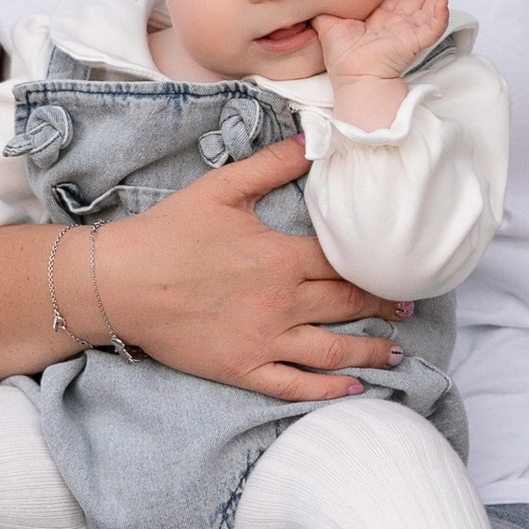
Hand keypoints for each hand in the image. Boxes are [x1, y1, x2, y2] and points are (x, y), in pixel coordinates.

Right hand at [93, 136, 406, 402]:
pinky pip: (295, 385)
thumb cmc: (168, 232)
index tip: (400, 268)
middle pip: (348, 306)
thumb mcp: (222, 187)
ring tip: (396, 354)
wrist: (119, 282)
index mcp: (281, 257)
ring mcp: (263, 341)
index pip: (345, 263)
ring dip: (371, 353)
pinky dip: (328, 389)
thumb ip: (272, 164)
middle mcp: (281, 303)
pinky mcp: (242, 369)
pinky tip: (353, 389)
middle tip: (408, 307)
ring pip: (332, 351)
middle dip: (384, 307)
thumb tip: (314, 139)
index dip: (377, 267)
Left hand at [311, 0, 448, 89]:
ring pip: (427, 9)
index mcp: (378, 20)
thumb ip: (323, 8)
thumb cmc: (341, 57)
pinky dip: (440, 13)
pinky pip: (434, 27)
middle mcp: (395, 25)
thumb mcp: (327, 24)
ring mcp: (408, 33)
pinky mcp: (416, 42)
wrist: (353, 75)